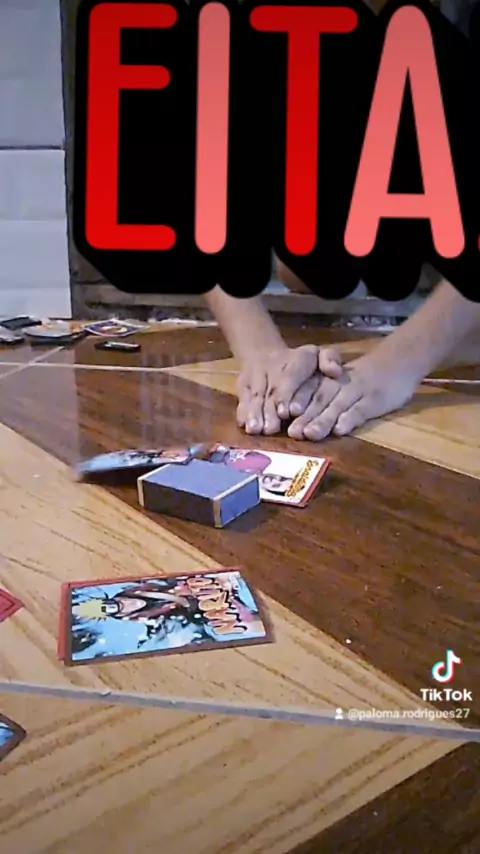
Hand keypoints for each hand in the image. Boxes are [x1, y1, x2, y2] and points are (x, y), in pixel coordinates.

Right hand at [236, 345, 342, 434]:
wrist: (264, 354)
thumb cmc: (302, 362)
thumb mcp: (319, 354)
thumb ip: (330, 360)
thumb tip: (336, 372)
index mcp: (296, 361)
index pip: (289, 376)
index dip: (287, 393)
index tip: (288, 412)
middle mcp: (272, 368)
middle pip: (270, 390)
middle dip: (269, 410)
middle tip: (271, 428)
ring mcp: (255, 378)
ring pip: (255, 397)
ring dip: (255, 414)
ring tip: (256, 430)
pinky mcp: (243, 387)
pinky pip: (242, 399)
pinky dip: (243, 412)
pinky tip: (245, 426)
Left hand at [288, 353, 419, 439]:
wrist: (397, 361)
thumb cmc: (361, 376)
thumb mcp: (337, 381)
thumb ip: (319, 398)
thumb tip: (294, 420)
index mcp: (327, 379)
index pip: (307, 389)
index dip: (294, 400)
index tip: (280, 414)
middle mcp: (338, 384)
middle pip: (319, 400)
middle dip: (304, 416)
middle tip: (292, 432)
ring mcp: (357, 391)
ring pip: (337, 406)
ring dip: (323, 420)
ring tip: (310, 434)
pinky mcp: (374, 400)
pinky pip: (361, 409)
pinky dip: (350, 419)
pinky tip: (340, 430)